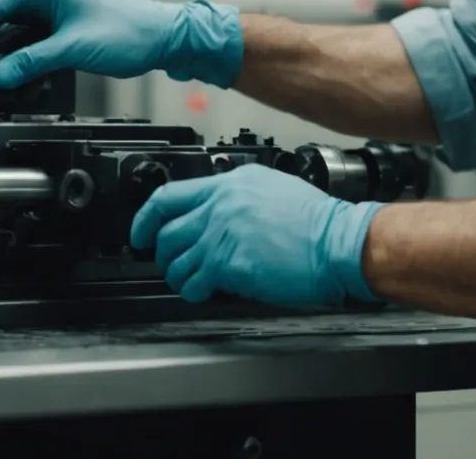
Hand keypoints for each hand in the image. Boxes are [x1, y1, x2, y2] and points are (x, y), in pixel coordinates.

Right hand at [0, 0, 241, 89]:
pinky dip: (17, 65)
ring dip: (0, 62)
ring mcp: (42, 11)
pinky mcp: (50, 28)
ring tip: (5, 85)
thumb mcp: (73, 48)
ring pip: (3, 38)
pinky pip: (21, 46)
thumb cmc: (127, 30)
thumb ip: (31, 62)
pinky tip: (21, 80)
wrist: (157, 38)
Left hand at [129, 163, 383, 308]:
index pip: (169, 196)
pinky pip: (196, 281)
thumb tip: (215, 211)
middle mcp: (220, 206)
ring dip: (176, 274)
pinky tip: (199, 292)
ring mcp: (222, 235)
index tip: (140, 231)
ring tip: (185, 280)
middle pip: (167, 232)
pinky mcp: (229, 264)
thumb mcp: (271, 188)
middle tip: (166, 261)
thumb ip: (237, 196)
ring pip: (176, 259)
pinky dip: (192, 290)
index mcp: (229, 184)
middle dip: (161, 252)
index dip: (145, 218)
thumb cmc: (316, 222)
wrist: (336, 243)